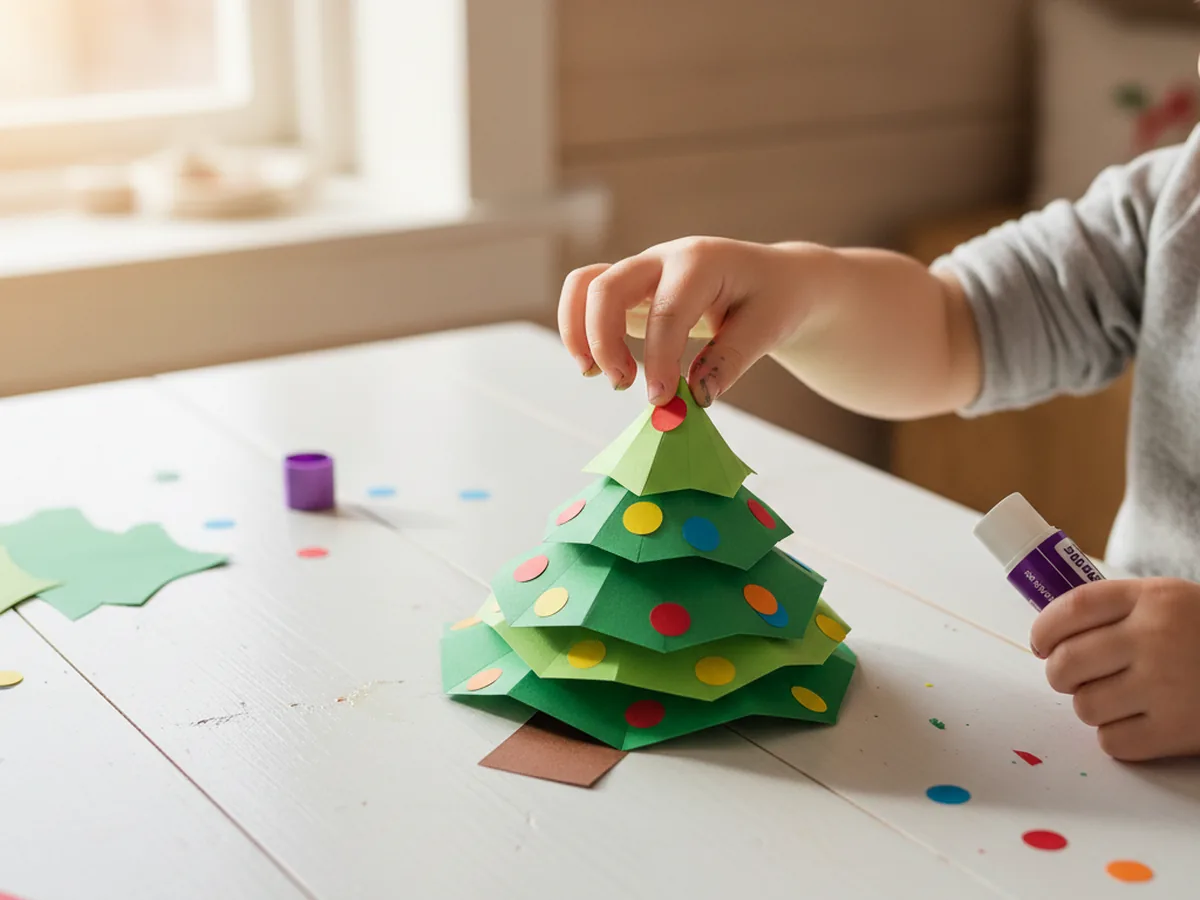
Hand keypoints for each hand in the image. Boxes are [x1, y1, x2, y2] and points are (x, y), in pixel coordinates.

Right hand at [558, 237, 827, 406]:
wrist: (775, 279)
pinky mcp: (631, 288)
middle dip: (604, 341)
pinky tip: (599, 365)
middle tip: (625, 386)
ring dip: (579, 332)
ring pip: (585, 284)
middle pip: (607, 287)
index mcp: (702, 262)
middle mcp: (663, 258)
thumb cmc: (774, 300)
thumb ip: (730, 360)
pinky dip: (580, 329)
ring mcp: (642, 270)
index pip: (666, 311)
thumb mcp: (768, 328)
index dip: (658, 359)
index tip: (662, 401)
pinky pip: (586, 295)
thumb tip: (696, 398)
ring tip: (597, 374)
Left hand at [1031, 578, 1199, 760]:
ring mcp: (1167, 686)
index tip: (1039, 643)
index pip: (1071, 608)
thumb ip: (1117, 610)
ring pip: (1084, 704)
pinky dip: (1115, 737)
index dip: (1043, 629)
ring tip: (1114, 698)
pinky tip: (1136, 723)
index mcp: (1154, 598)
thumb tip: (1050, 633)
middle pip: (1066, 661)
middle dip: (1059, 672)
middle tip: (1071, 675)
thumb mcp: (1171, 603)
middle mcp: (1157, 638)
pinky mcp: (1179, 732)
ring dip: (1089, 704)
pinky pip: (1112, 741)